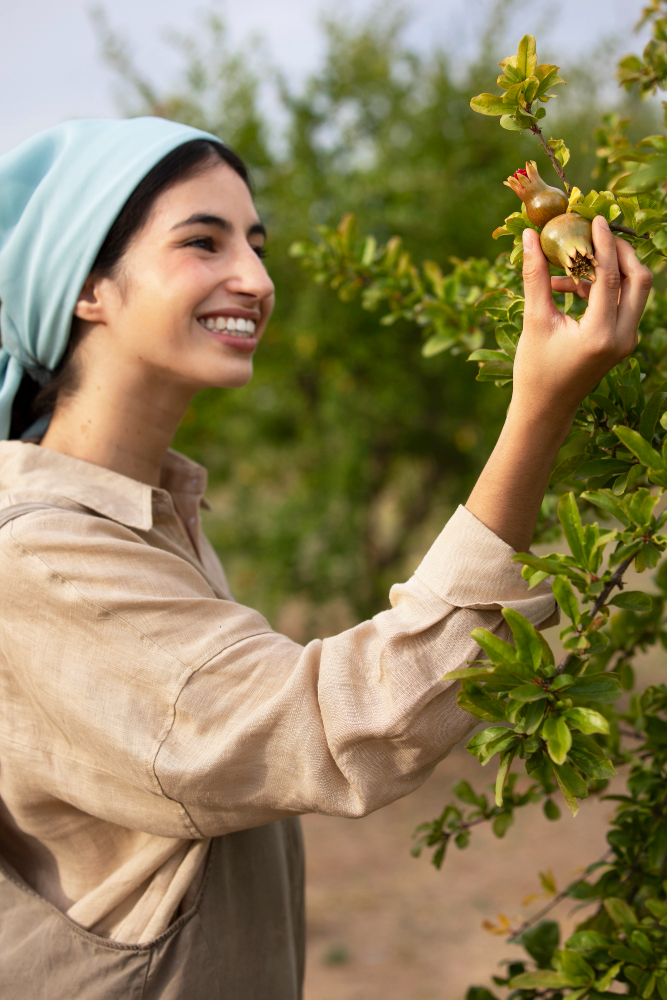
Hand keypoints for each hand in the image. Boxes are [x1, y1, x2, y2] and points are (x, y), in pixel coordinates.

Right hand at [512, 216, 652, 423]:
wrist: (546, 408)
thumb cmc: (535, 370)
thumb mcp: (534, 321)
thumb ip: (536, 276)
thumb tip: (529, 237)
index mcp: (600, 334)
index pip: (612, 277)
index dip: (604, 244)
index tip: (595, 219)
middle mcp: (622, 337)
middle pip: (639, 279)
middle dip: (620, 252)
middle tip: (596, 234)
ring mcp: (626, 340)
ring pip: (635, 290)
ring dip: (611, 269)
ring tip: (573, 264)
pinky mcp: (622, 341)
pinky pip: (622, 303)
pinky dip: (602, 287)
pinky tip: (568, 286)